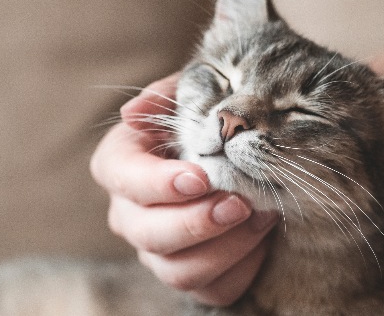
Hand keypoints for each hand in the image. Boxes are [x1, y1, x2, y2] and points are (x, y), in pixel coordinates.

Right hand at [90, 74, 278, 305]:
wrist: (245, 151)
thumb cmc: (209, 118)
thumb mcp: (192, 93)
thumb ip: (166, 94)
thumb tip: (131, 113)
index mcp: (120, 164)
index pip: (120, 178)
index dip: (156, 183)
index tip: (199, 177)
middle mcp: (129, 214)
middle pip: (146, 233)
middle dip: (196, 222)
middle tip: (239, 203)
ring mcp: (157, 252)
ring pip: (177, 271)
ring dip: (224, 248)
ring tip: (261, 216)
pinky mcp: (191, 276)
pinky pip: (212, 290)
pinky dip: (241, 268)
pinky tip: (263, 238)